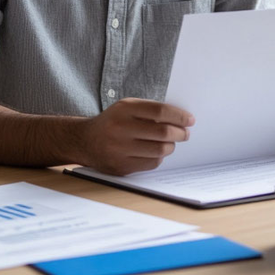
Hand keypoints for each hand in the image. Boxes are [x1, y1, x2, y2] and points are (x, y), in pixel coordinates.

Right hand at [76, 98, 193, 175]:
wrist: (84, 140)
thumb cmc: (113, 122)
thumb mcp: (126, 108)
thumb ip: (150, 110)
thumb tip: (181, 119)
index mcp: (124, 109)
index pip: (160, 111)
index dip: (179, 116)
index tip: (190, 120)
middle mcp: (120, 128)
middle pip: (162, 132)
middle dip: (180, 133)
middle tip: (185, 134)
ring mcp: (119, 149)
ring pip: (159, 150)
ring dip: (171, 146)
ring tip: (171, 142)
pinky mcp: (120, 166)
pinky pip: (151, 163)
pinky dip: (159, 157)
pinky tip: (157, 152)